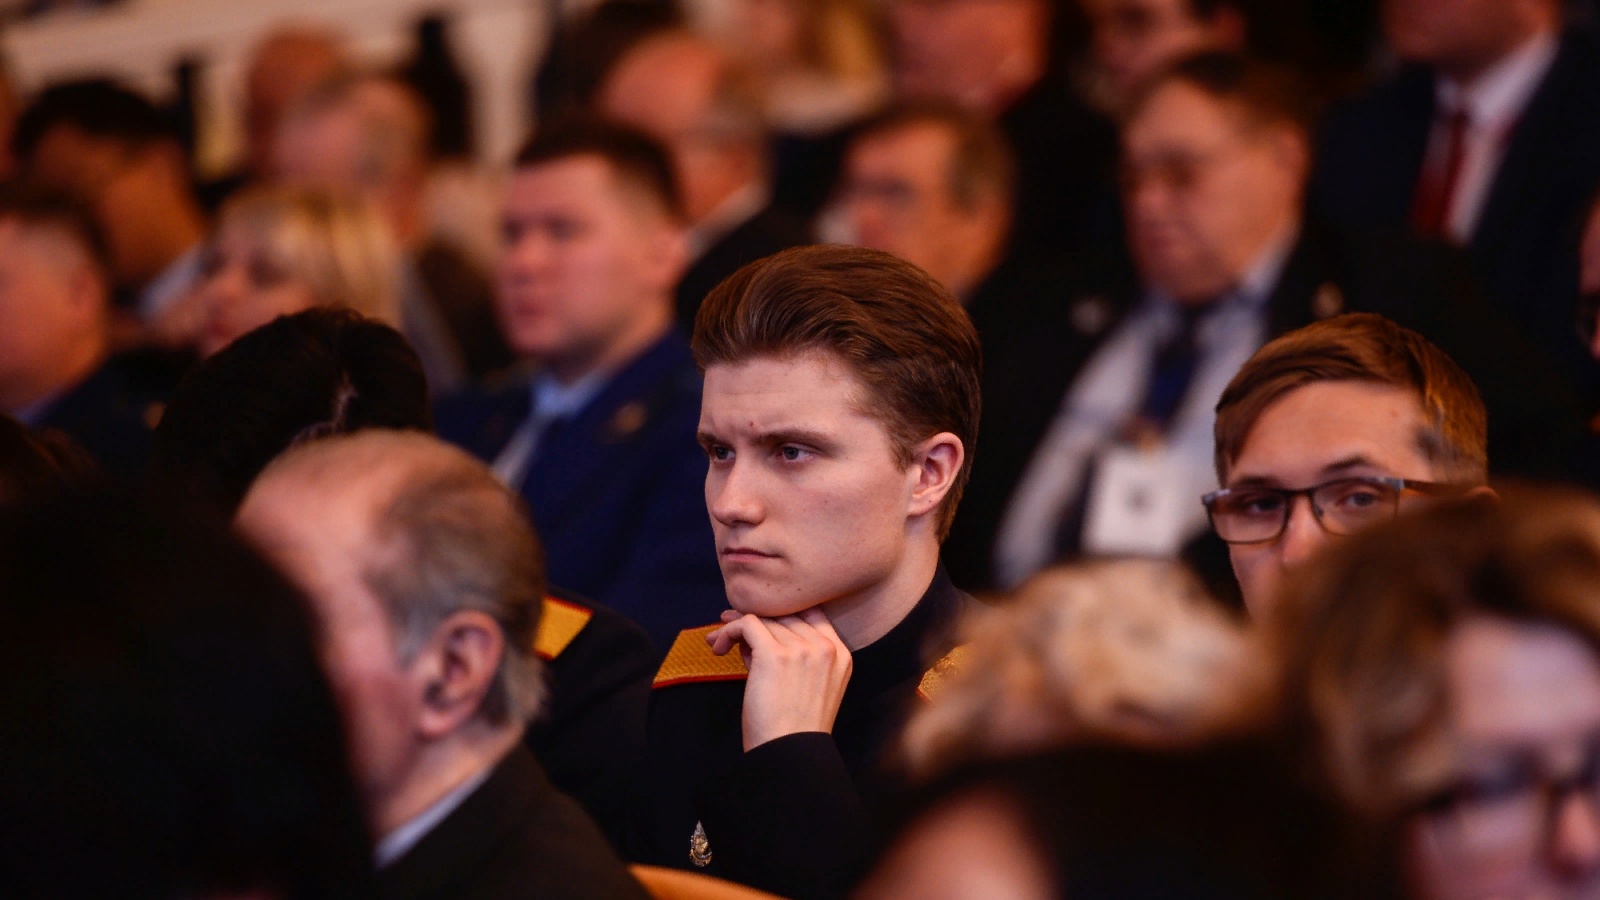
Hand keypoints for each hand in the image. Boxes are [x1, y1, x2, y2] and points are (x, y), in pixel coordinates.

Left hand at [706, 606, 852, 750]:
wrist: (789, 754)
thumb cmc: (792, 729)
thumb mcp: (805, 686)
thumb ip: (789, 657)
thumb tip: (752, 638)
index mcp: (840, 654)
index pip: (811, 614)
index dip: (781, 613)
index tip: (759, 621)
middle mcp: (825, 646)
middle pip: (785, 614)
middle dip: (754, 618)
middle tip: (728, 624)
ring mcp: (802, 649)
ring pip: (764, 618)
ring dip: (735, 626)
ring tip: (717, 641)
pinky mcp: (775, 655)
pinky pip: (746, 624)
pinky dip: (728, 630)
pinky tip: (719, 647)